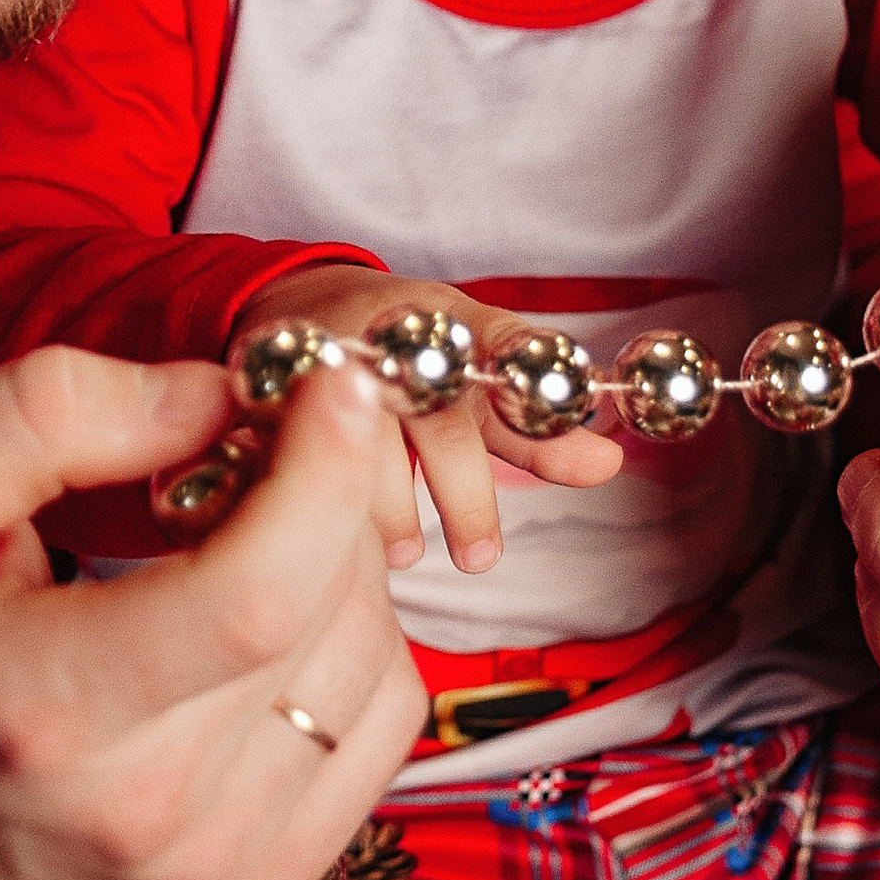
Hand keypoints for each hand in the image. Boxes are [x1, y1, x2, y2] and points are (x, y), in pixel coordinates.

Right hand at [0, 345, 425, 879]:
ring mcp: (213, 866)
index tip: (328, 385)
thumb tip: (214, 399)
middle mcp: (139, 811)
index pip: (254, 597)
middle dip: (326, 493)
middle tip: (256, 446)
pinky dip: (355, 641)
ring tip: (243, 538)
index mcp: (40, 708)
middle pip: (327, 614)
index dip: (321, 474)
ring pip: (377, 661)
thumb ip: (45, 412)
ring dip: (342, 565)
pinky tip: (269, 618)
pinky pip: (387, 722)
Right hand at [247, 262, 622, 573]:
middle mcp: (393, 330)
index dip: (538, 410)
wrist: (299, 321)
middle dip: (464, 490)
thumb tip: (609, 465)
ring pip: (364, 430)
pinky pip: (295, 443)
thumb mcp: (474, 386)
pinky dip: (318, 493)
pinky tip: (334, 537)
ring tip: (407, 553)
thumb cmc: (408, 365)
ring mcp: (328, 353)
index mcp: (454, 322)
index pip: (511, 356)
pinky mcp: (270, 384)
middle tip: (481, 558)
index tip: (590, 462)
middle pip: (439, 413)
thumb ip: (533, 433)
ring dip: (390, 503)